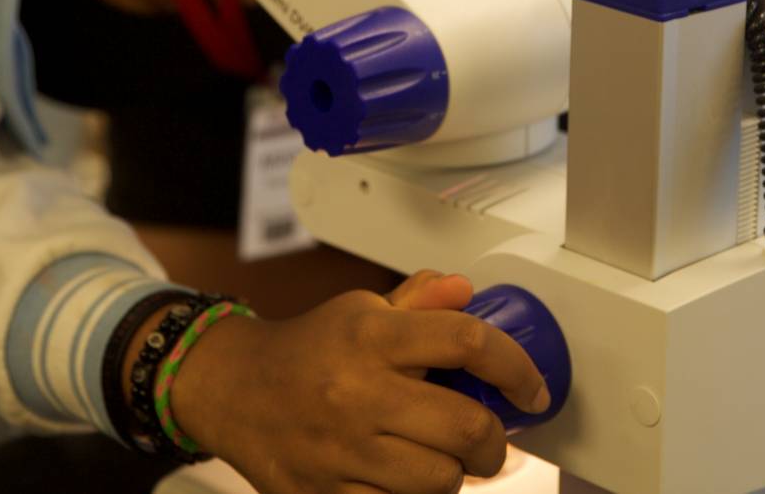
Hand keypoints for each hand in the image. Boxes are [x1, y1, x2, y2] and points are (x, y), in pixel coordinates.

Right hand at [171, 270, 548, 493]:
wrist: (232, 391)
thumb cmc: (307, 349)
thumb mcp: (360, 309)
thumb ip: (419, 300)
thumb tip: (465, 290)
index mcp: (372, 336)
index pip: (467, 342)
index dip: (515, 367)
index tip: (532, 389)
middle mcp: (358, 392)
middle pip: (465, 428)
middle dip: (493, 441)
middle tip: (491, 441)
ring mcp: (341, 450)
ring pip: (439, 481)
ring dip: (453, 474)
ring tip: (442, 459)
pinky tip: (405, 479)